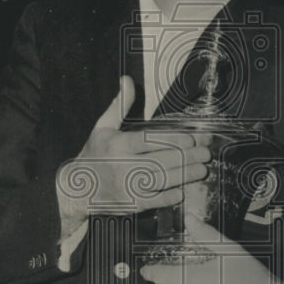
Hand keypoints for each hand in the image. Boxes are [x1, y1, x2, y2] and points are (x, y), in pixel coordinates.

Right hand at [56, 76, 210, 234]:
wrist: (77, 188)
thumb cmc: (94, 153)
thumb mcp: (102, 127)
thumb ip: (119, 105)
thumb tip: (127, 80)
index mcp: (117, 145)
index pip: (148, 141)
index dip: (171, 140)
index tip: (191, 138)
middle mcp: (122, 166)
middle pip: (160, 161)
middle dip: (187, 157)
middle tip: (206, 152)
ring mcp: (127, 186)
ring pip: (161, 181)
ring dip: (185, 176)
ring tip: (202, 169)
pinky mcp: (130, 203)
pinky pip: (154, 201)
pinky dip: (170, 197)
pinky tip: (184, 191)